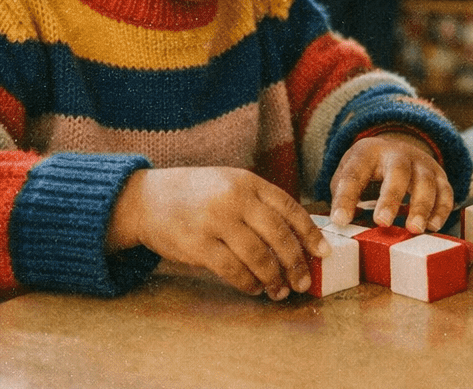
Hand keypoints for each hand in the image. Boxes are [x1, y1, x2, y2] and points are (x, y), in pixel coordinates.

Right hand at [107, 166, 325, 300]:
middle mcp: (235, 199)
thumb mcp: (232, 185)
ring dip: (274, 278)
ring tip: (281, 291)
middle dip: (296, 263)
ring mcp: (215, 221)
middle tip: (305, 281)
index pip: (290, 209)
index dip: (310, 234)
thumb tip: (298, 238)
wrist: (149, 199)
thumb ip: (261, 204)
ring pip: (258, 256)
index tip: (323, 253)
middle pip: (278, 235)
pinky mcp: (198, 244)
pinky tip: (255, 288)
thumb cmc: (198, 195)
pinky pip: (232, 270)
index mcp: (249, 182)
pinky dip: (248, 283)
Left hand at [328, 133, 454, 233]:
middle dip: (391, 198)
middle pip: (398, 172)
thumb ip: (342, 195)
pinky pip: (445, 191)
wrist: (396, 148)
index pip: (355, 173)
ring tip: (413, 229)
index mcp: (368, 152)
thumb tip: (342, 223)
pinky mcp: (439, 175)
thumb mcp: (348, 172)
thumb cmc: (367, 168)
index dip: (346, 197)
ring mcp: (422, 163)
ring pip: (426, 181)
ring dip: (421, 206)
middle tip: (382, 222)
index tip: (340, 220)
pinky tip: (433, 226)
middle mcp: (398, 154)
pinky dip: (441, 209)